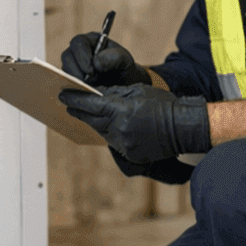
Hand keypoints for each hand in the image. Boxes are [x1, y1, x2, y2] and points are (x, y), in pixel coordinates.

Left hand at [58, 84, 210, 165]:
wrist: (183, 127)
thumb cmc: (163, 104)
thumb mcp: (137, 91)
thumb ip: (114, 93)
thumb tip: (96, 93)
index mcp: (121, 111)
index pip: (90, 105)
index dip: (74, 100)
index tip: (63, 95)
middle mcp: (119, 129)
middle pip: (92, 120)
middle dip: (80, 111)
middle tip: (69, 104)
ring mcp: (124, 144)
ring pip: (101, 132)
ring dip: (94, 123)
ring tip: (87, 114)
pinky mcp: (130, 154)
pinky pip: (114, 142)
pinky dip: (109, 133)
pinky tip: (109, 126)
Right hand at [61, 33, 152, 87]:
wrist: (125, 83)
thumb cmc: (124, 68)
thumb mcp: (125, 60)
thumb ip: (114, 57)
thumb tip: (96, 63)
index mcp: (91, 41)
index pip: (78, 43)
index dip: (81, 56)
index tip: (90, 71)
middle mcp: (79, 52)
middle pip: (67, 56)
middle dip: (75, 71)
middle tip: (86, 83)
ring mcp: (74, 66)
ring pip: (65, 71)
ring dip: (74, 81)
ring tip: (87, 90)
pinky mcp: (73, 79)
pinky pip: (67, 83)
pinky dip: (74, 89)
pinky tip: (84, 94)